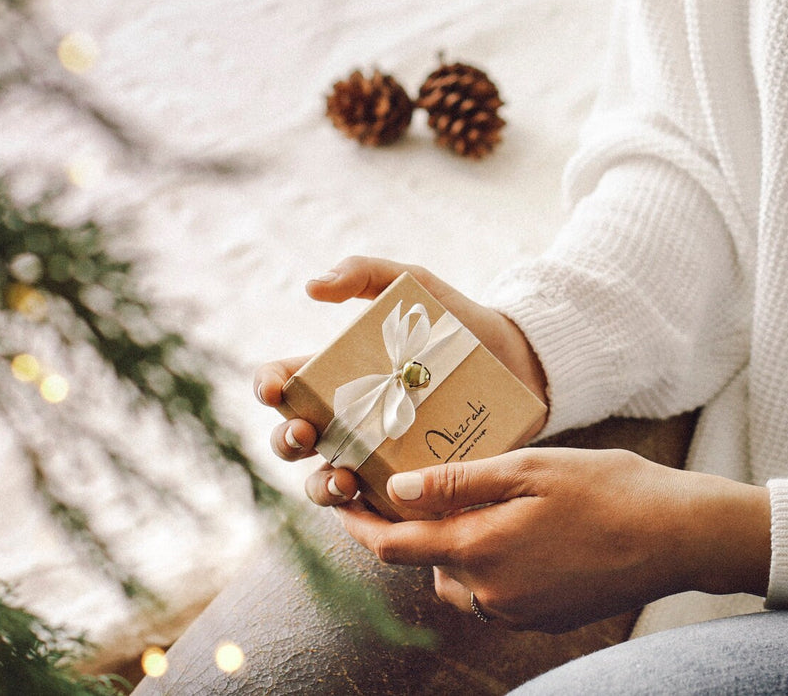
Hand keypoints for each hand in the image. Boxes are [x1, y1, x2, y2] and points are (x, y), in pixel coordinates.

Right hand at [253, 256, 548, 506]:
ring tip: (343, 479)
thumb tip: (312, 287)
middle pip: (294, 440)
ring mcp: (375, 456)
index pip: (283, 386)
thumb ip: (365, 272)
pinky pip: (379, 510)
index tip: (275, 389)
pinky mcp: (410, 483)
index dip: (267, 388)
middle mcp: (347, 420)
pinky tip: (378, 505)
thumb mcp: (414, 286)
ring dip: (322, 487)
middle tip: (308, 432)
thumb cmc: (457, 322)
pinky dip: (370, 514)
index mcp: (335, 375)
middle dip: (288, 441)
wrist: (519, 360)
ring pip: (326, 484)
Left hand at [334, 447, 771, 631]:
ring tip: (475, 503)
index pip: (394, 545)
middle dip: (413, 530)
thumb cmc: (607, 490)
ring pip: (459, 581)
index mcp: (480, 550)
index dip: (359, 524)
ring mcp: (519, 612)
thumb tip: (396, 490)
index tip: (340, 500)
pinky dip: (486, 565)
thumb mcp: (528, 468)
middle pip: (425, 563)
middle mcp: (491, 593)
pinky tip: (516, 530)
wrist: (677, 537)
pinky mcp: (542, 618)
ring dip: (451, 549)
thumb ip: (457, 483)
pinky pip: (493, 595)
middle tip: (420, 486)